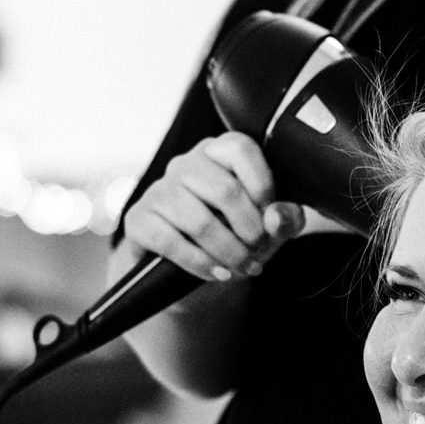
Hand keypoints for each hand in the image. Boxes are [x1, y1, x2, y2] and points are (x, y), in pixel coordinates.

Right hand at [117, 132, 308, 285]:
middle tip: (258, 250)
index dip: (263, 187)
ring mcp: (159, 190)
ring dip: (228, 252)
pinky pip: (170, 242)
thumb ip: (285, 219)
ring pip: (199, 220)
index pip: (240, 149)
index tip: (271, 219)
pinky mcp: (139, 220)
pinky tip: (216, 273)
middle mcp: (186, 164)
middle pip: (224, 189)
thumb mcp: (269, 229)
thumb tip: (276, 218)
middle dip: (250, 229)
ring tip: (242, 267)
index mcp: (218, 153)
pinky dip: (200, 263)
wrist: (192, 274)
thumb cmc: (235, 239)